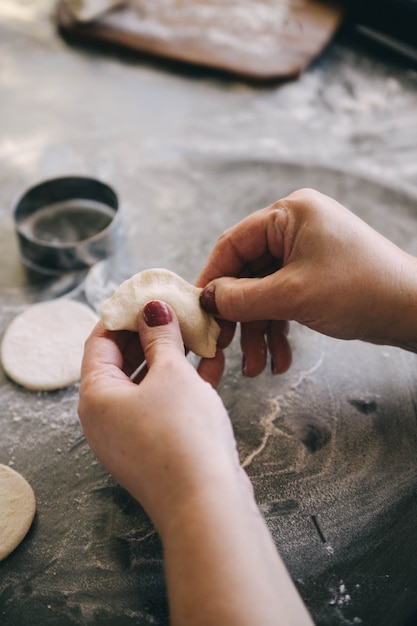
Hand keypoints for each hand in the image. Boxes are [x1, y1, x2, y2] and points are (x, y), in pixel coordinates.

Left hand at [78, 300, 241, 533]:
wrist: (206, 501)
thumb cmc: (183, 434)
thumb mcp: (172, 373)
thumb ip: (160, 337)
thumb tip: (152, 309)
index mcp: (96, 396)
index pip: (99, 341)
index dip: (123, 314)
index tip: (148, 297)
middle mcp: (104, 418)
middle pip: (122, 363)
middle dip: (151, 336)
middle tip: (177, 315)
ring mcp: (127, 437)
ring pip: (145, 385)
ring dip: (170, 360)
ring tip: (198, 338)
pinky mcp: (151, 449)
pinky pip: (159, 407)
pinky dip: (178, 387)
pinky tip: (208, 369)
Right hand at [198, 188, 416, 375]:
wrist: (412, 312)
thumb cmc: (360, 291)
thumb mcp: (292, 295)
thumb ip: (242, 297)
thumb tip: (207, 299)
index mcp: (288, 214)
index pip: (233, 244)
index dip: (212, 280)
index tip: (199, 312)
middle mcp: (295, 228)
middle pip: (247, 273)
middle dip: (240, 318)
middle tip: (225, 348)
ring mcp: (306, 253)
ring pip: (264, 293)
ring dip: (258, 332)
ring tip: (256, 367)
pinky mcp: (314, 276)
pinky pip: (283, 300)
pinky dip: (278, 330)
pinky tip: (280, 360)